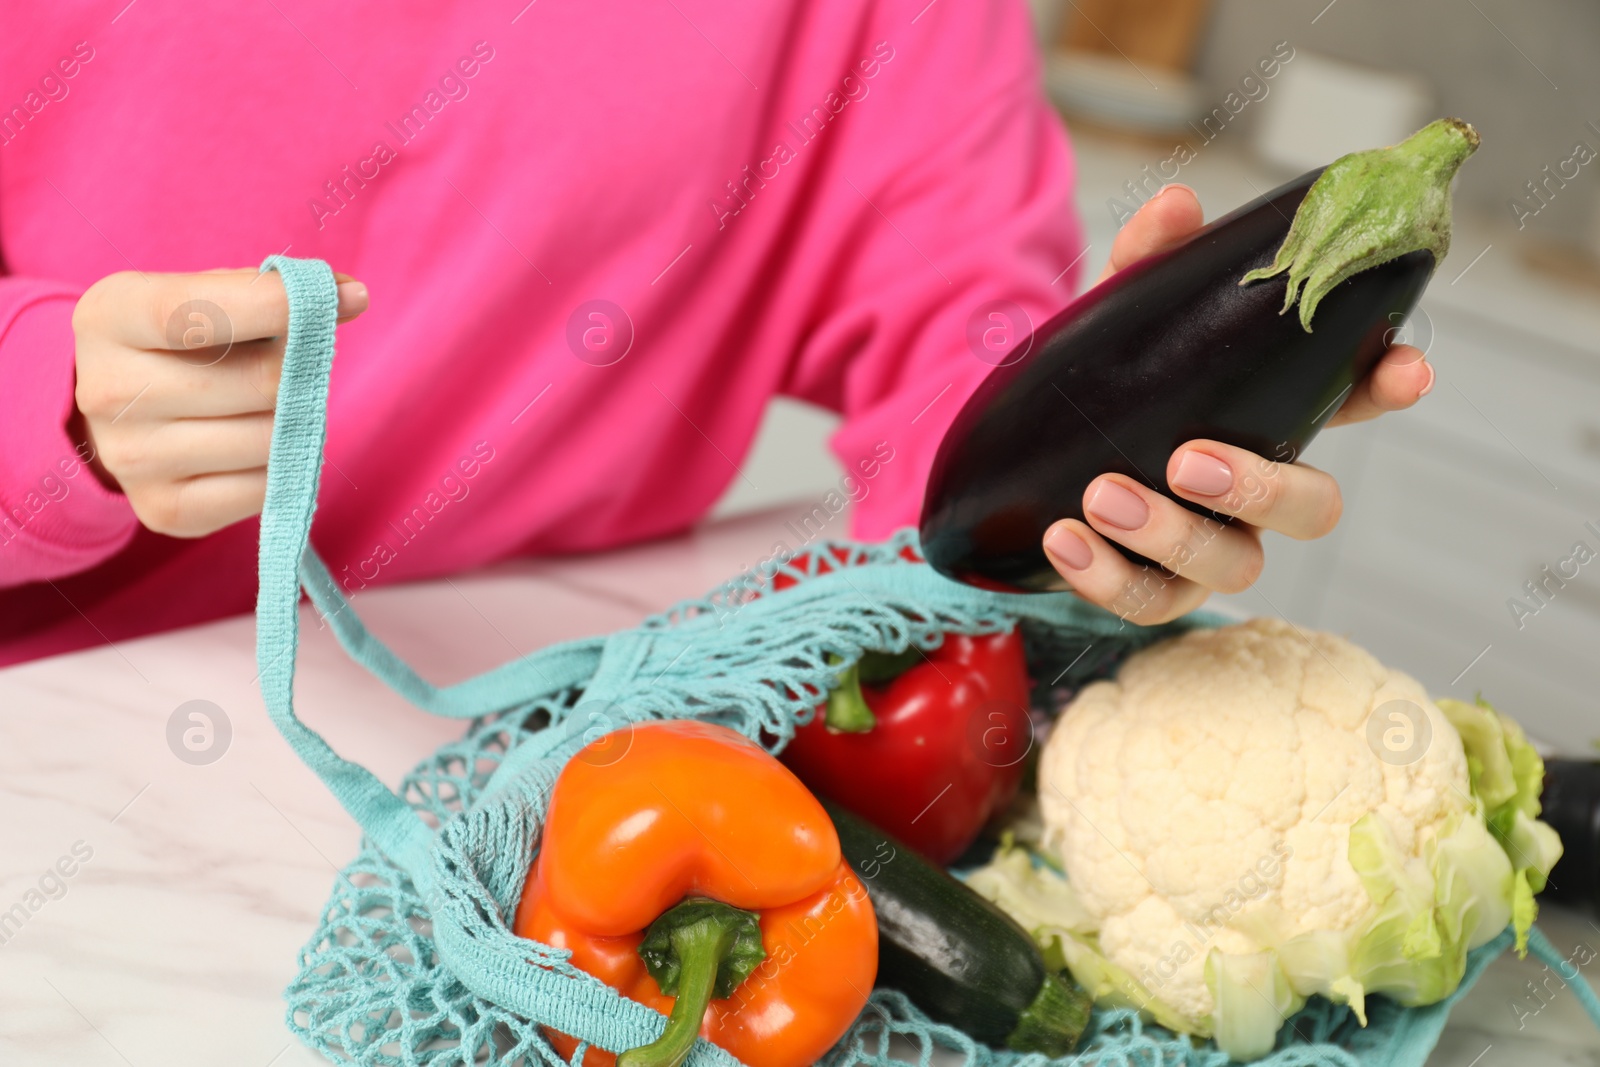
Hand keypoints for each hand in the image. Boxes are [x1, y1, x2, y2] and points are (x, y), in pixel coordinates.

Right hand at [71, 268, 367, 536]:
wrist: (127, 412)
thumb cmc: (184, 341)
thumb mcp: (206, 295)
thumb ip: (272, 291)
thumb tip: (350, 296)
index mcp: (110, 317)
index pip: (203, 311)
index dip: (280, 304)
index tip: (342, 298)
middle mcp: (107, 390)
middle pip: (259, 383)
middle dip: (297, 371)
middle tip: (295, 366)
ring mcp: (130, 457)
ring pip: (269, 439)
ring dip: (292, 422)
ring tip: (269, 406)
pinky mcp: (163, 508)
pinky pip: (264, 488)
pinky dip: (280, 467)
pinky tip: (256, 446)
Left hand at [1041, 185, 1432, 623]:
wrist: (1023, 453)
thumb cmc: (1099, 381)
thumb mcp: (1118, 316)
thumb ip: (1148, 263)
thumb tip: (1178, 207)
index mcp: (1268, 413)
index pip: (1353, 399)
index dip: (1387, 387)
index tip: (1409, 370)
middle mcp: (1255, 490)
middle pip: (1311, 509)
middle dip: (1260, 490)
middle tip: (1188, 461)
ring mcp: (1209, 546)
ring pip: (1234, 565)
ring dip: (1169, 534)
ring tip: (1101, 493)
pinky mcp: (1153, 589)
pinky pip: (1147, 603)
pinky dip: (1105, 577)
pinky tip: (1063, 538)